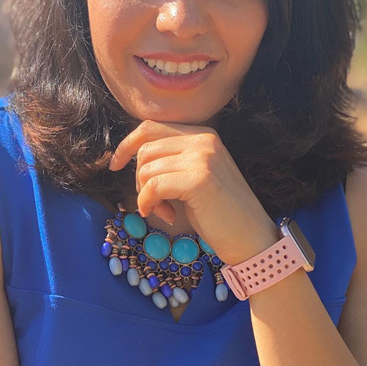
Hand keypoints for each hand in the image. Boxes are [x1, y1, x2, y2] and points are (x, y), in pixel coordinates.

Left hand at [108, 120, 278, 264]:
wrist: (252, 238)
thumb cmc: (219, 212)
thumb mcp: (194, 175)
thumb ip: (171, 159)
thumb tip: (129, 155)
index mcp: (202, 134)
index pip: (151, 127)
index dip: (127, 145)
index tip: (114, 164)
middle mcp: (203, 139)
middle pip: (145, 150)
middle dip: (140, 179)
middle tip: (154, 202)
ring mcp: (203, 157)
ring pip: (146, 169)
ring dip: (147, 196)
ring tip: (166, 211)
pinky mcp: (199, 179)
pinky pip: (153, 186)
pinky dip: (149, 204)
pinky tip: (165, 216)